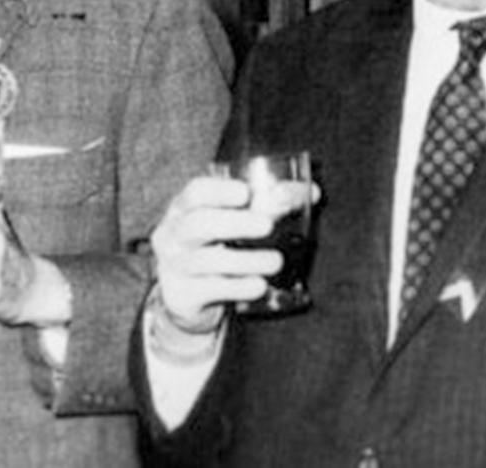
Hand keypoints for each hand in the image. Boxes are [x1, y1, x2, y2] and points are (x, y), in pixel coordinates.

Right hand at [148, 175, 283, 330]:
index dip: (219, 191)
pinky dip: (238, 286)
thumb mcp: (232, 221)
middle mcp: (172, 234)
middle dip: (234, 223)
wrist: (187, 295)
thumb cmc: (216, 244)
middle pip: (198, 224)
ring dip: (245, 260)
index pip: (194, 192)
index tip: (245, 193)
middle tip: (267, 226)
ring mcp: (173, 266)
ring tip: (276, 262)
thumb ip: (271, 204)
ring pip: (204, 260)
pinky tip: (259, 285)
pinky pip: (209, 290)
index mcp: (184, 207)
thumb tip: (313, 192)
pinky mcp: (181, 295)